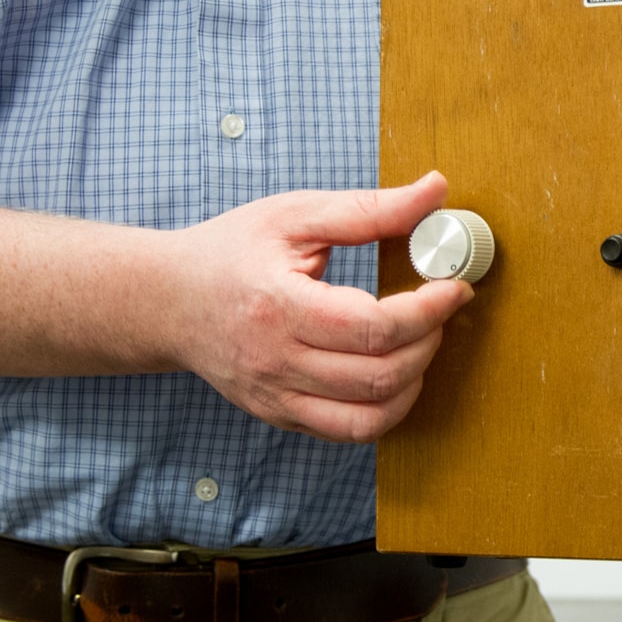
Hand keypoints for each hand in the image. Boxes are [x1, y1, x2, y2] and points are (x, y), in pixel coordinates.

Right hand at [170, 172, 473, 442]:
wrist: (168, 300)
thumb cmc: (231, 250)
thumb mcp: (297, 215)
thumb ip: (370, 208)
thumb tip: (436, 190)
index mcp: (278, 307)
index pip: (372, 327)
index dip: (428, 311)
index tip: (454, 286)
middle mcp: (275, 363)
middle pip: (378, 375)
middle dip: (428, 341)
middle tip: (440, 308)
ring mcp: (276, 398)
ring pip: (370, 417)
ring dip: (415, 380)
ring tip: (422, 340)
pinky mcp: (280, 416)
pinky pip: (349, 432)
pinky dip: (387, 408)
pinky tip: (396, 372)